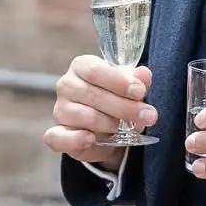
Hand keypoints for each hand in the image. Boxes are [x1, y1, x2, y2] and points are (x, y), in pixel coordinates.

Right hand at [44, 54, 156, 170]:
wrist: (106, 131)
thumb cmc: (116, 101)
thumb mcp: (130, 89)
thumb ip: (137, 81)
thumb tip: (143, 74)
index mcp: (81, 67)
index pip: (95, 70)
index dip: (119, 81)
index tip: (140, 92)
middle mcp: (66, 85)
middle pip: (93, 94)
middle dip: (124, 106)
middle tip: (148, 115)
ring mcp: (60, 110)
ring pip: (86, 116)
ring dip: (111, 123)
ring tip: (128, 128)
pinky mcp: (56, 134)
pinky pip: (59, 137)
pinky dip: (76, 139)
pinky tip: (91, 138)